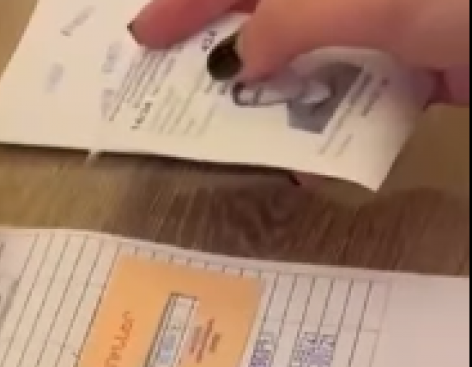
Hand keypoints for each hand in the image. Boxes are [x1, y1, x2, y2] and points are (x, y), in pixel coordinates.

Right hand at [129, 0, 469, 104]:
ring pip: (309, 59)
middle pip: (271, 11)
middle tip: (174, 97)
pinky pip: (356, 98)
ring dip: (272, 99)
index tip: (142, 36)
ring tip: (228, 137)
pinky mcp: (419, 67)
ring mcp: (389, 22)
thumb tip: (238, 57)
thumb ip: (294, 20)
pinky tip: (301, 156)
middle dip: (223, 51)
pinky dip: (327, 127)